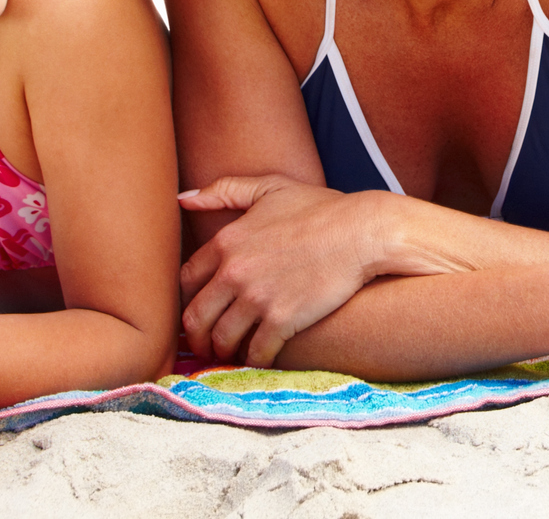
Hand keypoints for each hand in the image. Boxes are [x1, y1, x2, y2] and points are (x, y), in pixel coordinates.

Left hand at [179, 176, 421, 364]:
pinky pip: (255, 353)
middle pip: (196, 318)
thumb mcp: (271, 188)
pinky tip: (260, 358)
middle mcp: (234, 272)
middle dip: (197, 337)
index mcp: (227, 242)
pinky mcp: (282, 320)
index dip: (189, 299)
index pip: (186, 281)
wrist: (363, 232)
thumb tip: (185, 198)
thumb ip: (225, 190)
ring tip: (232, 354)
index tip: (201, 309)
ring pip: (222, 339)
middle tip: (206, 345)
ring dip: (223, 352)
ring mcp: (257, 298)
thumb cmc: (321, 209)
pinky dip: (253, 360)